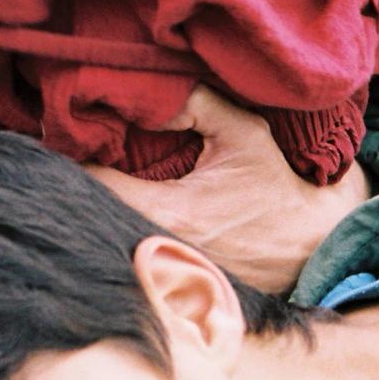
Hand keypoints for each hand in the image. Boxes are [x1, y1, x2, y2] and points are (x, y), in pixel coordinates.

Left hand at [88, 85, 368, 293]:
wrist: (314, 243)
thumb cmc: (278, 188)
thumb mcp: (244, 133)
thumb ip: (195, 106)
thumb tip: (149, 98)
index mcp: (172, 210)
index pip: (97, 186)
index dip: (73, 158)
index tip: (64, 134)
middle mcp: (161, 246)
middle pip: (94, 215)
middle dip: (78, 185)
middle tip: (66, 151)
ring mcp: (166, 270)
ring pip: (110, 235)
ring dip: (96, 209)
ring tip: (83, 178)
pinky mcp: (173, 281)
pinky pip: (131, 252)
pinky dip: (119, 229)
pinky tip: (113, 210)